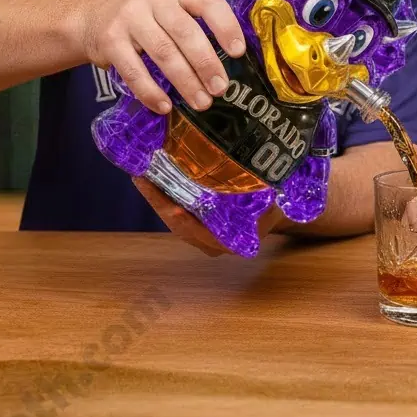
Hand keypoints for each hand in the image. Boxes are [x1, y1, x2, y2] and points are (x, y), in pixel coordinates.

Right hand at [80, 0, 245, 113]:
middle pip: (186, 32)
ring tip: (201, 102)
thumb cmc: (146, 17)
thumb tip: (231, 63)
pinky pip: (134, 70)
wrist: (91, 17)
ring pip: (163, 53)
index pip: (208, 2)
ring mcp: (129, 18)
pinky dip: (150, 92)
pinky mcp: (109, 40)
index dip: (226, 27)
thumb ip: (196, 24)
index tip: (238, 52)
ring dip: (185, 81)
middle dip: (206, 63)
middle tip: (220, 88)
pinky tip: (165, 106)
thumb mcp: (172, 7)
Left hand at [133, 177, 284, 256]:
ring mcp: (201, 235)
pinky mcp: (196, 224)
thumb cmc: (274, 207)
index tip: (173, 208)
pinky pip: (177, 212)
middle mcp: (210, 242)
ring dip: (157, 198)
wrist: (274, 212)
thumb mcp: (274, 203)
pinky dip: (165, 197)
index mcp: (228, 241)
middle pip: (178, 225)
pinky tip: (155, 178)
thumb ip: (265, 199)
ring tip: (143, 174)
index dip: (183, 219)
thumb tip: (258, 179)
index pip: (198, 231)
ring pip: (174, 219)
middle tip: (142, 178)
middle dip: (158, 202)